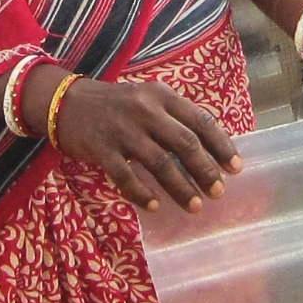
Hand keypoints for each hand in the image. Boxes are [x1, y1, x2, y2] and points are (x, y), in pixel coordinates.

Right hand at [39, 72, 242, 213]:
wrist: (66, 103)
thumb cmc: (117, 105)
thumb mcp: (148, 98)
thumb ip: (175, 117)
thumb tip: (209, 150)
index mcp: (162, 96)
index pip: (200, 121)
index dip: (221, 145)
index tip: (235, 167)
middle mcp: (145, 110)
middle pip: (184, 144)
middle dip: (205, 171)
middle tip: (218, 192)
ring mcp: (123, 131)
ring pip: (160, 164)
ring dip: (181, 188)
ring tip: (195, 206)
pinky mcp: (102, 150)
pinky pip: (127, 178)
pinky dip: (143, 194)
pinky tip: (156, 206)